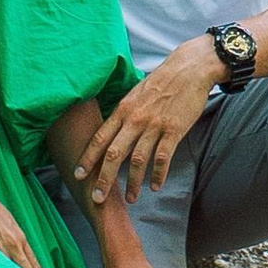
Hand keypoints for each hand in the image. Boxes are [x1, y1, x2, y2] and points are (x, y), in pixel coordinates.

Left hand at [75, 38, 220, 202]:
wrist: (189, 68)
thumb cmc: (161, 82)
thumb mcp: (135, 94)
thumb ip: (124, 114)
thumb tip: (111, 133)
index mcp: (123, 110)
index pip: (99, 138)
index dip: (87, 158)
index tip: (78, 175)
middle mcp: (135, 119)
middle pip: (114, 154)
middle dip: (104, 179)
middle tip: (97, 198)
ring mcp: (155, 125)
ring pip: (138, 160)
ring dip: (133, 183)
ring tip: (131, 199)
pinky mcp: (174, 130)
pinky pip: (163, 157)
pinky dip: (158, 174)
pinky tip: (155, 186)